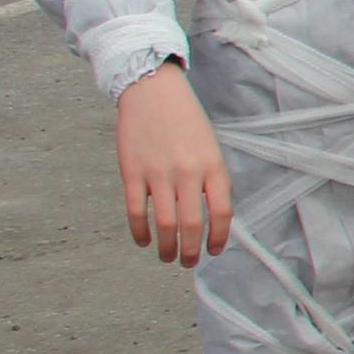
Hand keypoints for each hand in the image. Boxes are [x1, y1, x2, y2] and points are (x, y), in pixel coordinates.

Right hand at [113, 63, 230, 265]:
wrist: (153, 90)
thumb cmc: (185, 120)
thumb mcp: (210, 147)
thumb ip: (212, 179)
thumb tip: (213, 217)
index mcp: (213, 166)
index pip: (222, 213)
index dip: (219, 237)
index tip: (214, 250)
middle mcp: (187, 172)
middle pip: (192, 224)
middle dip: (190, 251)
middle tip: (187, 262)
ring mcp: (158, 173)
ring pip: (165, 223)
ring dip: (167, 247)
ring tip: (167, 257)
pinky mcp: (132, 172)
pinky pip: (137, 211)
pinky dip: (140, 231)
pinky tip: (144, 240)